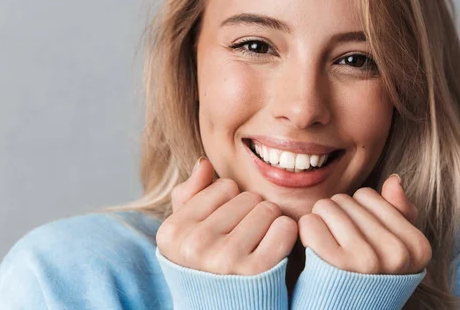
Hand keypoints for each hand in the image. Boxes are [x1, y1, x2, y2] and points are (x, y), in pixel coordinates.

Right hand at [156, 157, 297, 274]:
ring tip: (258, 242)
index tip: (225, 225)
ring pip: (269, 209)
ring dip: (270, 222)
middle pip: (248, 197)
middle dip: (252, 212)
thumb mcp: (186, 233)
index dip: (231, 202)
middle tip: (246, 236)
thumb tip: (204, 163)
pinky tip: (275, 247)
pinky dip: (286, 234)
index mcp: (174, 231)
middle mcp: (195, 245)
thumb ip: (189, 195)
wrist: (221, 308)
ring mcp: (226, 258)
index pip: (224, 186)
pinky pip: (285, 228)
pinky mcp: (257, 271)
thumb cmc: (206, 264)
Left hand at [298, 174, 431, 274]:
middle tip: (338, 243)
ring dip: (319, 222)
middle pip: (345, 199)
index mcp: (416, 247)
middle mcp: (396, 253)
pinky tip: (314, 249)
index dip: (356, 212)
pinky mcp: (336, 266)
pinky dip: (306, 232)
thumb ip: (399, 213)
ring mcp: (367, 260)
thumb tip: (394, 179)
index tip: (358, 237)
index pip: (368, 196)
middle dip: (336, 215)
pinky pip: (310, 223)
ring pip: (326, 207)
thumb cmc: (366, 277)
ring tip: (327, 245)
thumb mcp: (393, 249)